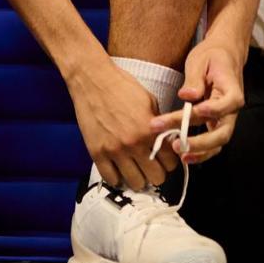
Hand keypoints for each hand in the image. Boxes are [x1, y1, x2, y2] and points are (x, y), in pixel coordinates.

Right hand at [66, 57, 177, 190]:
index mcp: (150, 130)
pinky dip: (117, 178)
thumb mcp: (150, 101)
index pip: (171, 163)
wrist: (92, 79)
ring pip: (135, 183)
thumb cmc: (122, 86)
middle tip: (150, 164)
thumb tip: (168, 140)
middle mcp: (134, 144)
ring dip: (138, 178)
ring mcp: (114, 150)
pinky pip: (111, 179)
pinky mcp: (96, 152)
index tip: (164, 158)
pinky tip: (118, 169)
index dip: (170, 162)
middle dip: (156, 172)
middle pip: (156, 178)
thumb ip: (160, 124)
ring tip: (135, 168)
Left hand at [150, 42, 244, 165]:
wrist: (224, 54)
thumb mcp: (201, 60)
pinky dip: (199, 150)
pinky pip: (211, 141)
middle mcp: (232, 109)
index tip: (196, 110)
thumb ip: (195, 79)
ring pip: (217, 142)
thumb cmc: (212, 56)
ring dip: (199, 150)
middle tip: (178, 142)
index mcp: (232, 90)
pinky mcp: (216, 122)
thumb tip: (186, 95)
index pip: (228, 104)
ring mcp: (225, 118)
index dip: (213, 110)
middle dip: (201, 141)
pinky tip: (184, 154)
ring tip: (178, 151)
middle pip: (223, 132)